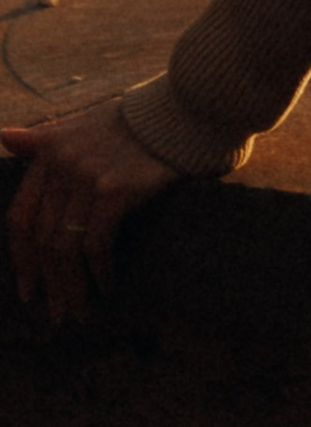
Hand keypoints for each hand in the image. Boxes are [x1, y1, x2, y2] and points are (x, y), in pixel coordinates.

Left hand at [3, 101, 178, 327]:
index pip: (21, 217)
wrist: (177, 112)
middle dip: (49, 283)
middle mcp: (61, 165)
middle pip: (44, 240)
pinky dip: (99, 271)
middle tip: (57, 314)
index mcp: (48, 152)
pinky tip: (106, 286)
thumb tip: (5, 137)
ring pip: (66, 248)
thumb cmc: (131, 121)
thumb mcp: (79, 125)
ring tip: (80, 311)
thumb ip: (42, 139)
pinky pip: (96, 243)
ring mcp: (86, 178)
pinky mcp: (114, 190)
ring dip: (72, 286)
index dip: (22, 259)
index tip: (28, 290)